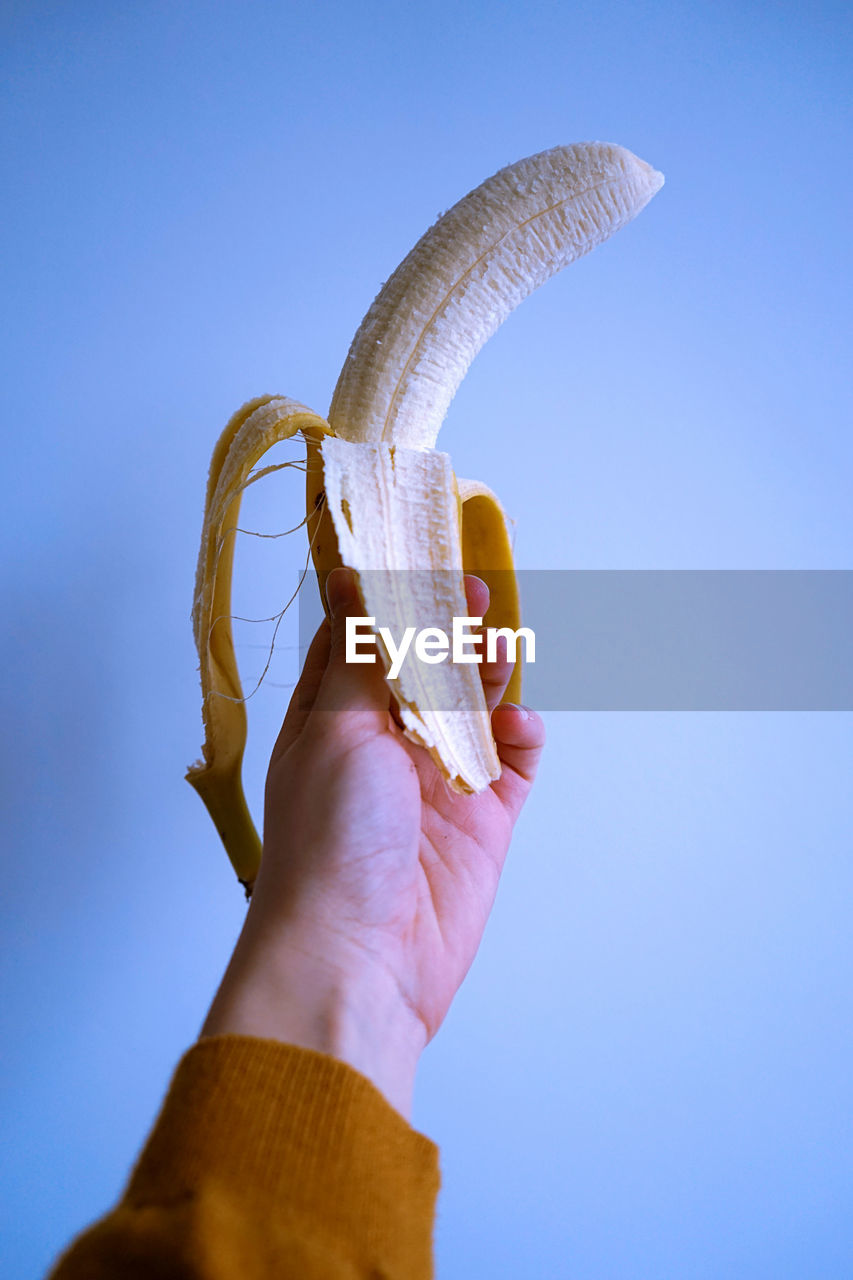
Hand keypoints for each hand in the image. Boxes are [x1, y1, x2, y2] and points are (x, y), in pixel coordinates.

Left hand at [201, 567, 544, 1117]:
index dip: (389, 600)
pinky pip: (513, 766)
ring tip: (498, 645)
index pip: (361, 643)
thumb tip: (348, 577)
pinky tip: (518, 723)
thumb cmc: (328, 843)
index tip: (416, 555)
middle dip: (447, 629)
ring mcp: (436, 786)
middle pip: (425, 670)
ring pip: (472, 708)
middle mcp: (383, 748)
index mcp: (331, 721)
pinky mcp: (482, 825)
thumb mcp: (336, 731)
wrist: (358, 960)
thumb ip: (362, 657)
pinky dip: (521, 737)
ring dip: (487, 673)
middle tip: (471, 592)